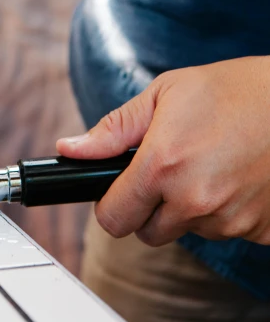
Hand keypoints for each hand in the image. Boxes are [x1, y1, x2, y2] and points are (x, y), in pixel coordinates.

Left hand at [57, 57, 269, 245]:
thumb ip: (113, 129)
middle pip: (148, 233)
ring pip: (189, 232)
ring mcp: (231, 220)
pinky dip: (226, 212)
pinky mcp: (261, 230)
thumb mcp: (164, 94)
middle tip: (171, 168)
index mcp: (163, 165)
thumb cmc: (230, 89)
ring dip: (190, 208)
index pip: (113, 220)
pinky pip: (226, 231)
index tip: (119, 190)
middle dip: (150, 208)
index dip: (111, 205)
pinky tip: (235, 176)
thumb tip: (70, 150)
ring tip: (209, 164)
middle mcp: (195, 200)